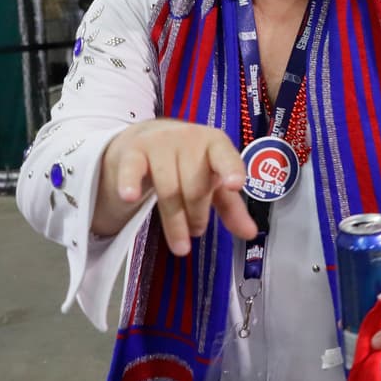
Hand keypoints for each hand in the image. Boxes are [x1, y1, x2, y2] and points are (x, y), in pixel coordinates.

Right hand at [96, 119, 256, 254]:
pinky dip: (130, 183)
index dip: (231, 170)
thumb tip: (251, 234)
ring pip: (168, 189)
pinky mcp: (133, 151)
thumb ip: (231, 206)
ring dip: (174, 221)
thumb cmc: (186, 163)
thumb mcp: (211, 181)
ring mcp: (159, 142)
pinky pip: (133, 169)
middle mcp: (188, 138)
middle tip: (196, 230)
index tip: (234, 185)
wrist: (145, 140)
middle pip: (195, 185)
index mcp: (214, 143)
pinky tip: (130, 197)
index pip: (225, 156)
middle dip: (197, 214)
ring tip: (180, 242)